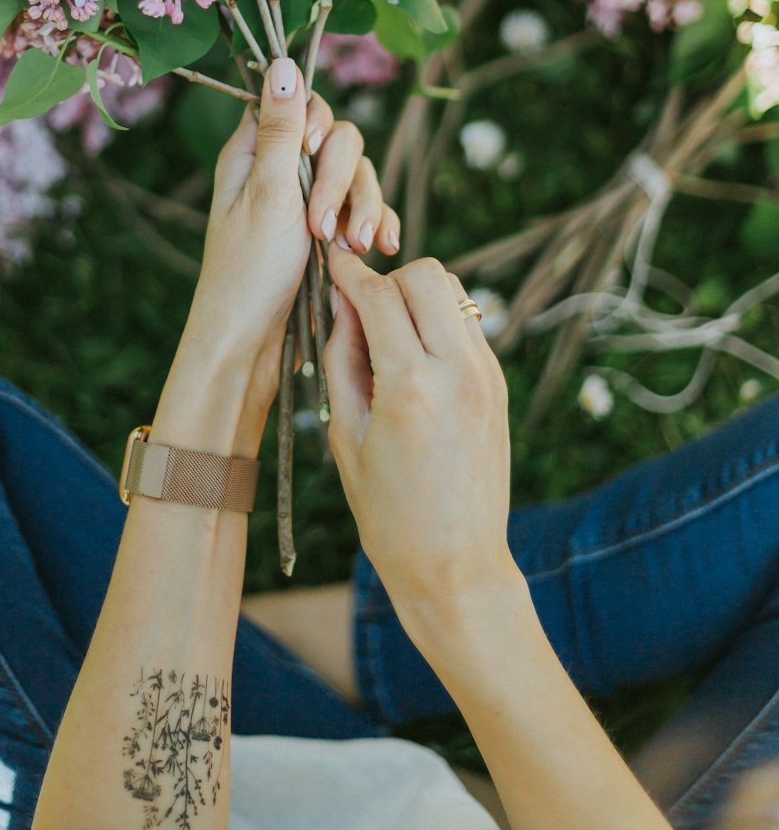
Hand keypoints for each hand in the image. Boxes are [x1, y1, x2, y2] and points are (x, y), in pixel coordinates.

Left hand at [160, 58, 398, 456]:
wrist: (250, 348)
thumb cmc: (248, 273)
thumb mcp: (268, 193)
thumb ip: (283, 129)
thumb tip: (283, 61)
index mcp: (252, 152)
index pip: (300, 104)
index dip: (317, 124)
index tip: (313, 155)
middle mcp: (279, 171)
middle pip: (340, 140)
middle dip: (345, 180)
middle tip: (327, 228)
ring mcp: (306, 204)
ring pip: (360, 177)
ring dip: (365, 208)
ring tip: (356, 251)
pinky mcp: (328, 235)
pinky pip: (368, 212)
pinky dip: (377, 226)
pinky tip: (382, 250)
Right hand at [324, 247, 515, 626]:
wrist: (456, 566)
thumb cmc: (387, 512)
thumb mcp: (346, 433)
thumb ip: (341, 356)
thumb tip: (341, 299)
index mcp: (410, 388)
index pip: (379, 295)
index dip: (348, 273)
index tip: (330, 263)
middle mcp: (458, 373)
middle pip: (426, 275)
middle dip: (388, 280)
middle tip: (362, 310)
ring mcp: (487, 377)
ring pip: (453, 290)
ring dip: (417, 296)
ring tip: (388, 336)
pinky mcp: (499, 385)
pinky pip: (466, 324)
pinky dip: (437, 323)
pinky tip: (413, 358)